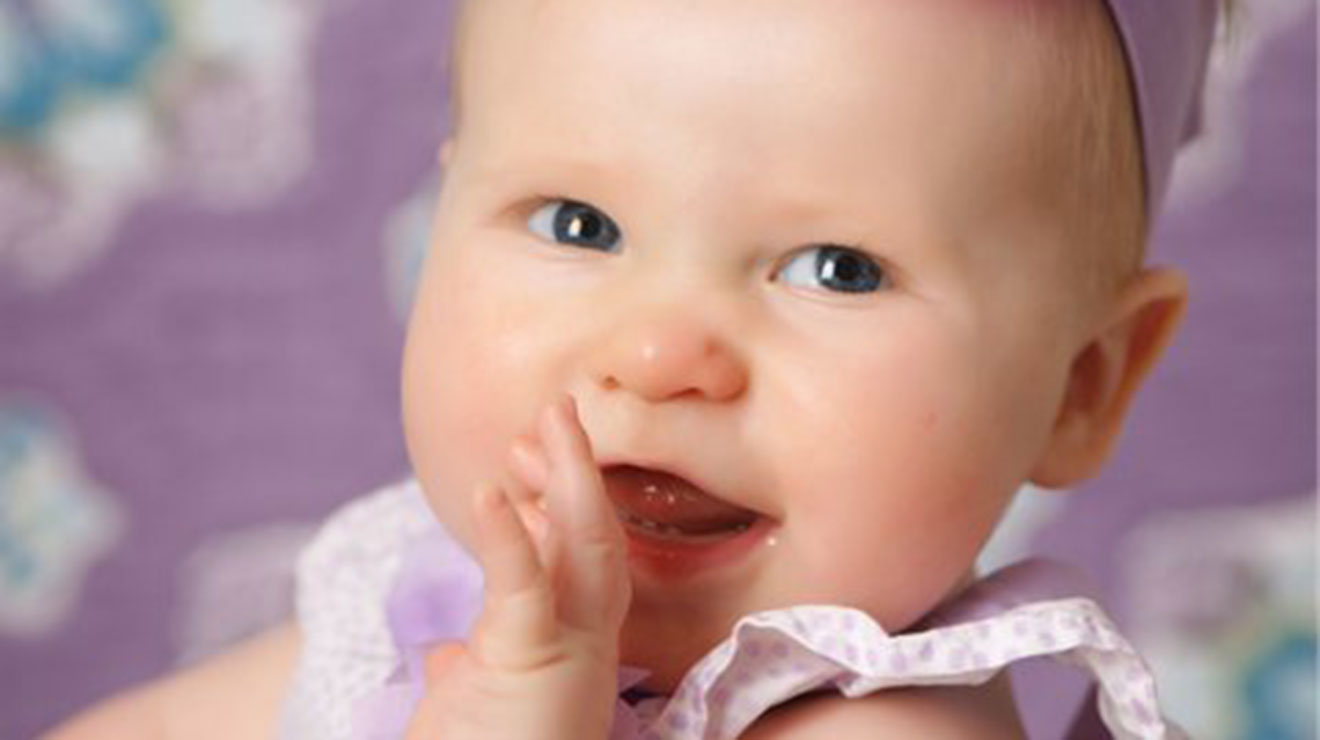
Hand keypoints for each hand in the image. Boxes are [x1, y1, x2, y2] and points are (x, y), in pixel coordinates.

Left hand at [404, 396, 631, 739]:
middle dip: (581, 471)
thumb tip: (450, 651)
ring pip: (587, 548)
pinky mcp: (536, 667)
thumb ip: (473, 671)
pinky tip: (487, 489)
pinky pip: (524, 589)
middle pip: (601, 541)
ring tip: (551, 418)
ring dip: (569, 475)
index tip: (531, 461)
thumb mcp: (470, 713)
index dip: (569, 504)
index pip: (587, 566)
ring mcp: (575, 659)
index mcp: (576, 657)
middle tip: (558, 411)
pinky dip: (507, 535)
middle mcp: (591, 653)